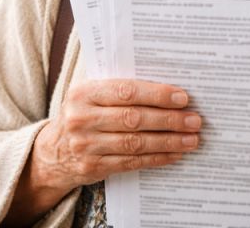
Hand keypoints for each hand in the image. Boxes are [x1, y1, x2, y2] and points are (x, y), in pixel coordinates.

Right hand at [30, 79, 200, 192]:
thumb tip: (165, 82)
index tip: (182, 97)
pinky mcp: (93, 167)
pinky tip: (174, 153)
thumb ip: (117, 86)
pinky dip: (157, 158)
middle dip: (169, 119)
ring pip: (135, 142)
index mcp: (83, 93)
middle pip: (134, 118)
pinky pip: (132, 162)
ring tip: (191, 138)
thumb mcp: (89, 94)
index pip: (126, 91)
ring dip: (168, 141)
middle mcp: (81, 118)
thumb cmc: (82, 114)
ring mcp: (86, 145)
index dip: (157, 94)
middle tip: (194, 119)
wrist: (54, 151)